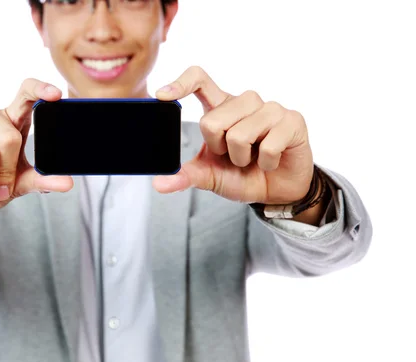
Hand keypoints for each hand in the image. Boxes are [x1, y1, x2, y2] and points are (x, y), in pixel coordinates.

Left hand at [153, 66, 313, 204]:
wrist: (277, 190)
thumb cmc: (243, 175)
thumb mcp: (210, 176)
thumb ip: (186, 176)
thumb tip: (159, 184)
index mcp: (221, 108)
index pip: (199, 80)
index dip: (180, 83)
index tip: (161, 96)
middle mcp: (244, 102)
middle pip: (212, 121)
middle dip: (219, 149)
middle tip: (235, 155)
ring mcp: (270, 108)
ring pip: (239, 135)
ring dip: (242, 158)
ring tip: (253, 157)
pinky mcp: (292, 120)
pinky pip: (268, 146)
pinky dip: (267, 163)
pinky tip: (272, 161)